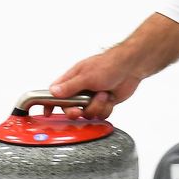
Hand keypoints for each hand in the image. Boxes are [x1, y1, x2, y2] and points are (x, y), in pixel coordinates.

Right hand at [48, 13, 178, 119]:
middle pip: (70, 108)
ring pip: (87, 113)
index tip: (47, 112)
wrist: (132, 68)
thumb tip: (53, 92)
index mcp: (72, 79)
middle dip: (77, 111)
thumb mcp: (86, 76)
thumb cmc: (110, 65)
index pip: (55, 93)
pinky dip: (106, 108)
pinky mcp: (104, 102)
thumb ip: (70, 86)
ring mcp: (92, 96)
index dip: (50, 103)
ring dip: (96, 106)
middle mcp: (81, 88)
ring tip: (103, 94)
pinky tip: (110, 98)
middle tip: (81, 109)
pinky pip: (100, 114)